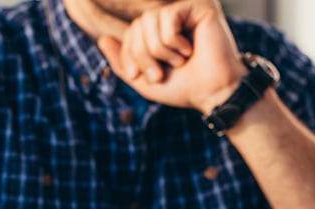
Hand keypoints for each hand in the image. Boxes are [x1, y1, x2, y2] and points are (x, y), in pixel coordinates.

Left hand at [96, 0, 247, 114]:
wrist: (213, 94)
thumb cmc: (184, 88)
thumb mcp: (143, 80)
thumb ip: (122, 63)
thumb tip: (101, 39)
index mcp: (161, 32)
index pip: (131, 32)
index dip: (130, 55)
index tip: (146, 76)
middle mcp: (173, 17)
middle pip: (137, 26)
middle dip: (144, 54)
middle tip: (161, 73)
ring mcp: (186, 10)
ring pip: (149, 21)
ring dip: (160, 50)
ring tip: (180, 61)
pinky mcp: (200, 6)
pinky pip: (167, 17)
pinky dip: (172, 41)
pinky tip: (189, 49)